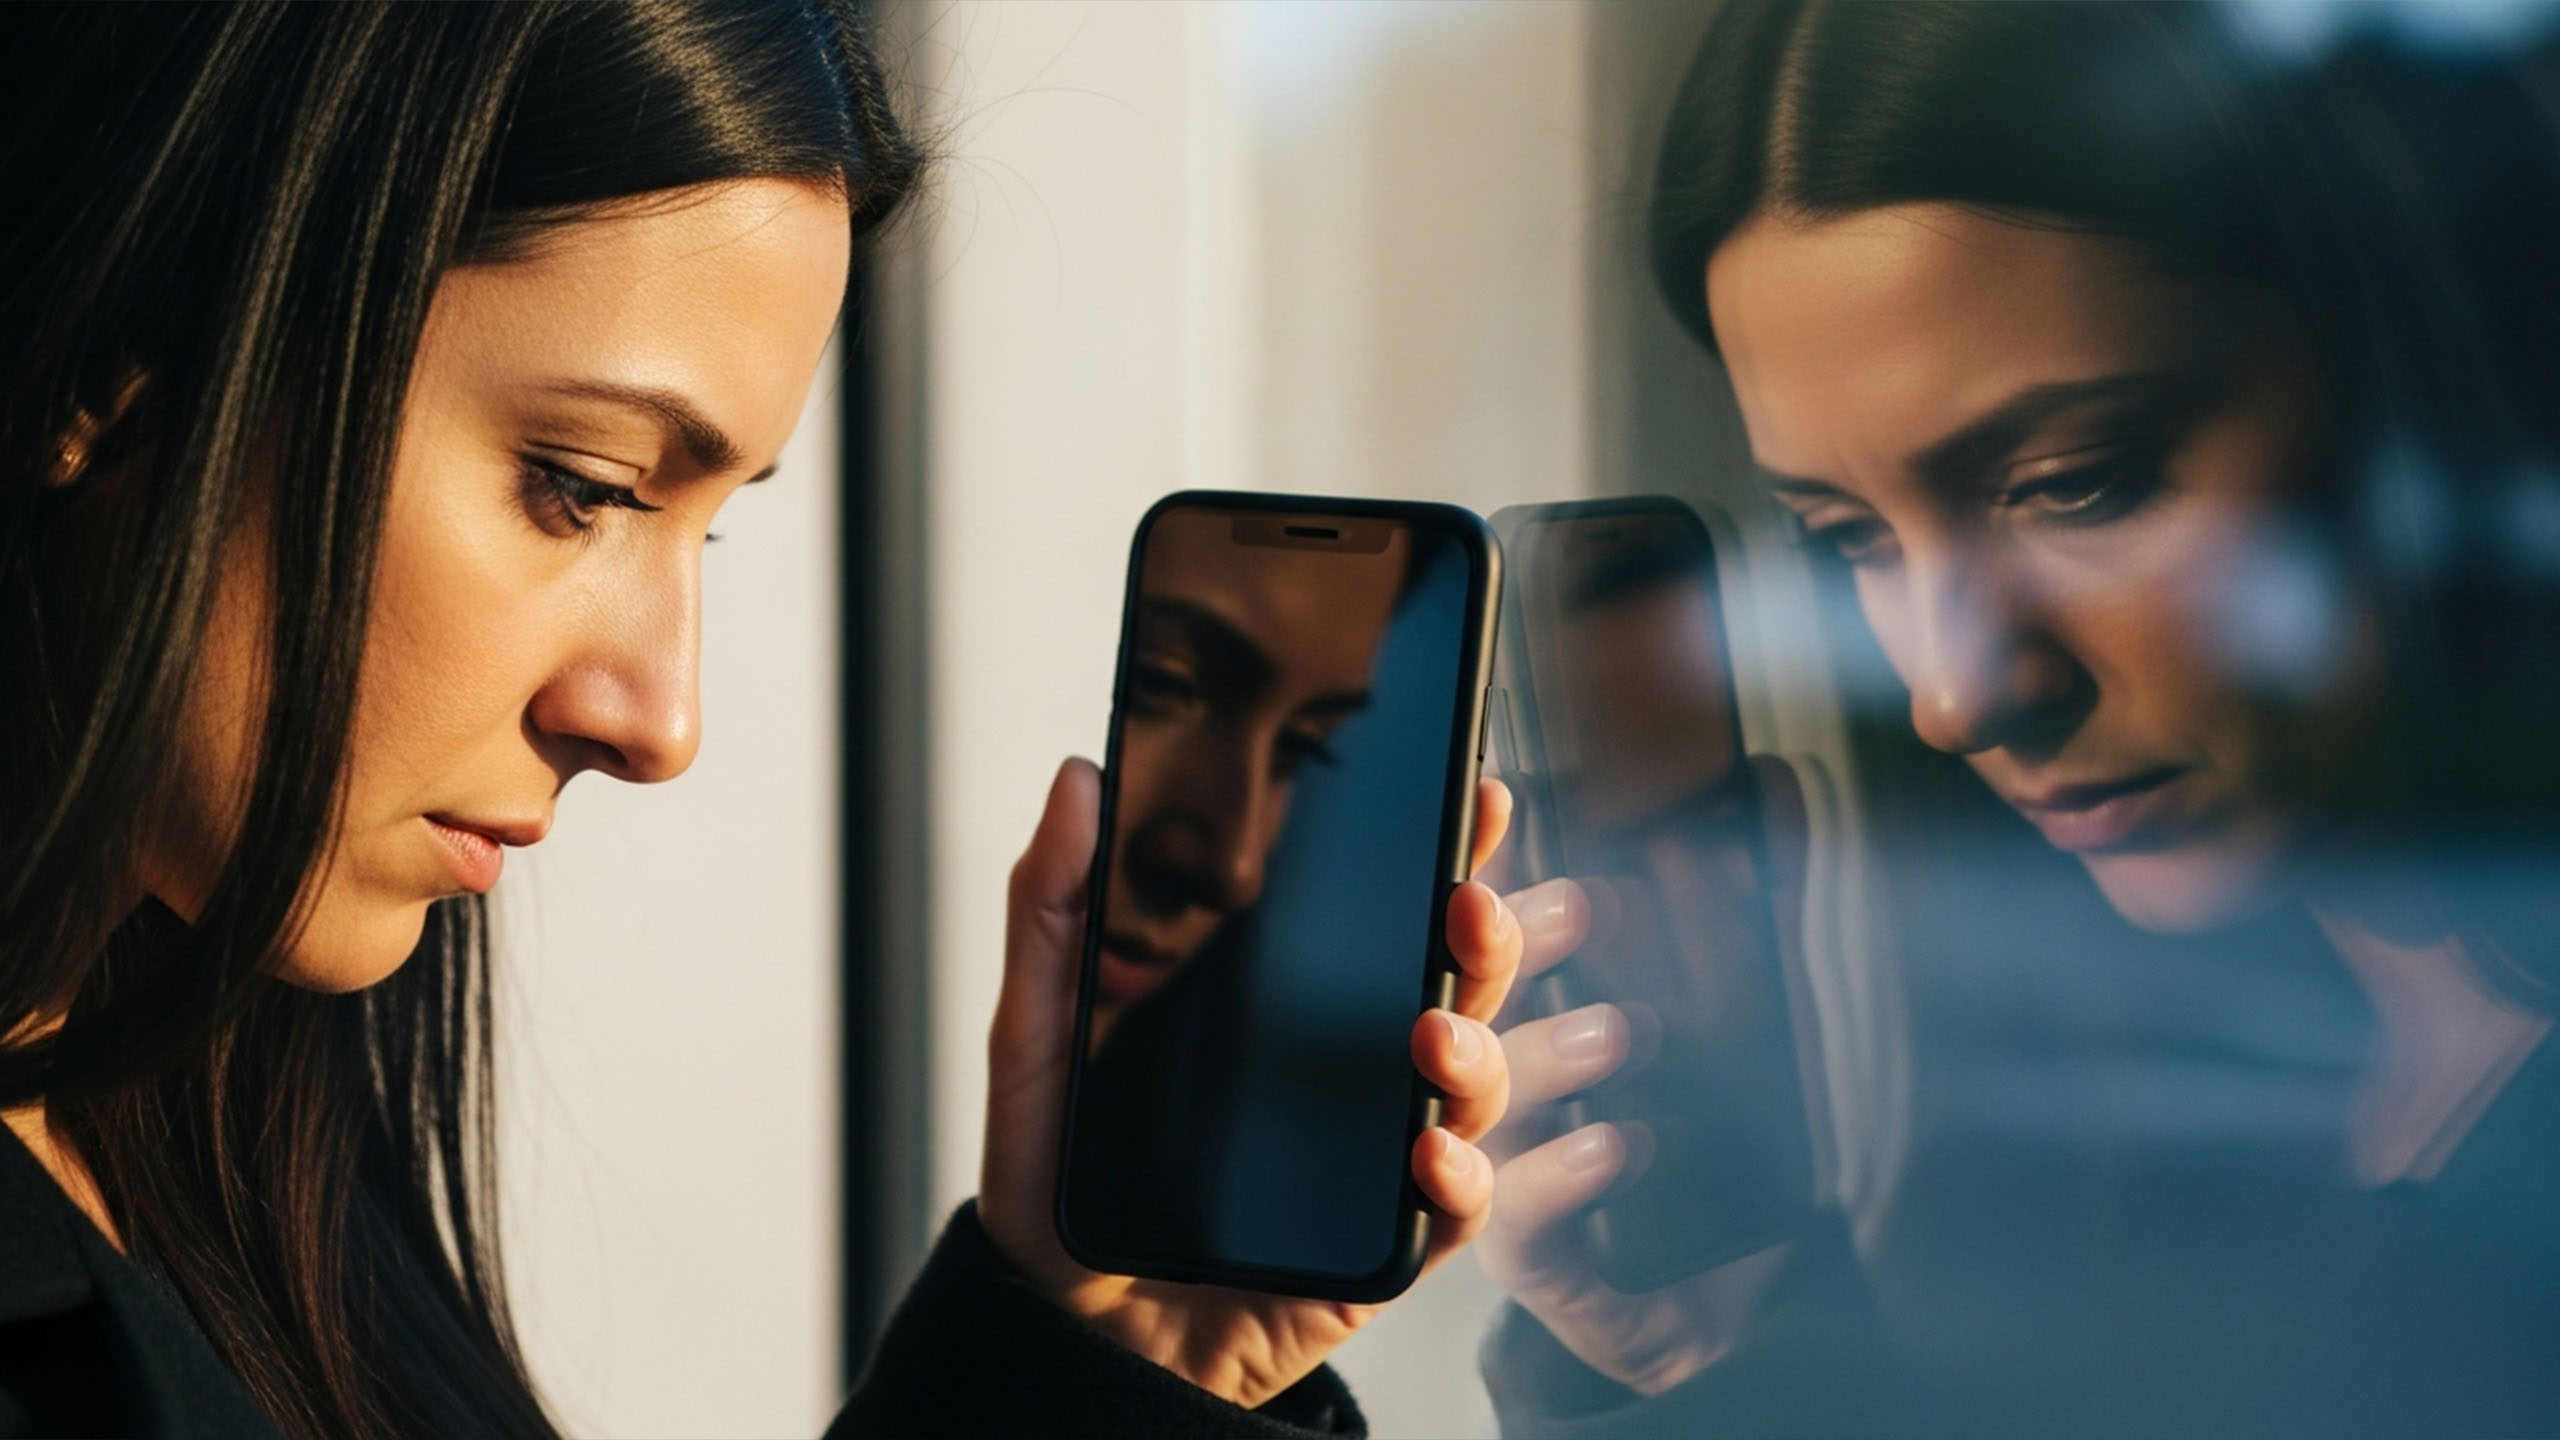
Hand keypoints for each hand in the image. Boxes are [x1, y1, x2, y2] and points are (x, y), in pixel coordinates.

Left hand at [976, 758, 1526, 1409]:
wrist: (1063, 1332)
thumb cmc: (1060, 1182)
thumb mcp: (1038, 1035)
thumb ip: (1053, 910)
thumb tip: (1079, 781)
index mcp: (1282, 1000)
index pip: (1381, 909)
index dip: (1442, 849)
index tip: (1471, 794)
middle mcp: (1343, 1067)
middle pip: (1454, 980)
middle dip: (1484, 933)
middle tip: (1465, 902)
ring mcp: (1372, 1155)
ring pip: (1474, 1082)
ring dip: (1475, 1047)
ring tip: (1430, 1032)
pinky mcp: (1382, 1246)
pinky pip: (1456, 1208)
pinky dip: (1461, 1176)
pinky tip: (1430, 1152)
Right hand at [1477, 757, 1808, 1396]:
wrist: (1731, 1296)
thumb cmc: (1715, 1137)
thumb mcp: (1753, 1008)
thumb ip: (1758, 903)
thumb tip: (1786, 780)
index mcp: (1529, 1003)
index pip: (1490, 920)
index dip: (1489, 857)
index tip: (1510, 797)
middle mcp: (1497, 1077)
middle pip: (1465, 997)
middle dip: (1498, 949)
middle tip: (1560, 910)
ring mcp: (1498, 1162)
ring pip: (1486, 1099)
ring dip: (1550, 1055)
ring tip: (1625, 1031)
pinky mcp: (1528, 1251)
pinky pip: (1522, 1211)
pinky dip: (1570, 1169)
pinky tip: (1626, 1141)